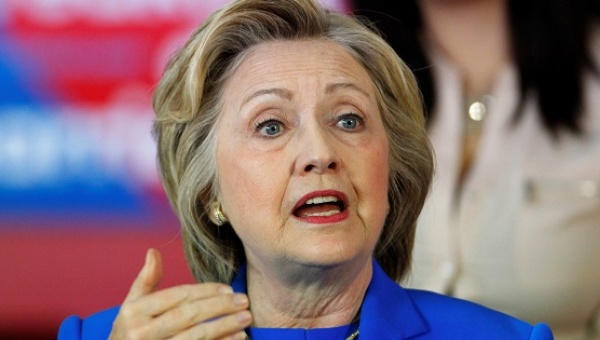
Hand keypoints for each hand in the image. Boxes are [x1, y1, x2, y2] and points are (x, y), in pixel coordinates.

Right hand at [109, 248, 251, 338]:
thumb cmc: (127, 333)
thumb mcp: (130, 307)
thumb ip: (145, 281)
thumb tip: (154, 251)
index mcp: (134, 311)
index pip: (177, 297)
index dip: (205, 291)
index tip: (229, 289)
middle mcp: (140, 332)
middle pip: (188, 316)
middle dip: (220, 307)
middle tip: (244, 301)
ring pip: (195, 337)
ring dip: (224, 327)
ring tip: (245, 319)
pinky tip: (237, 339)